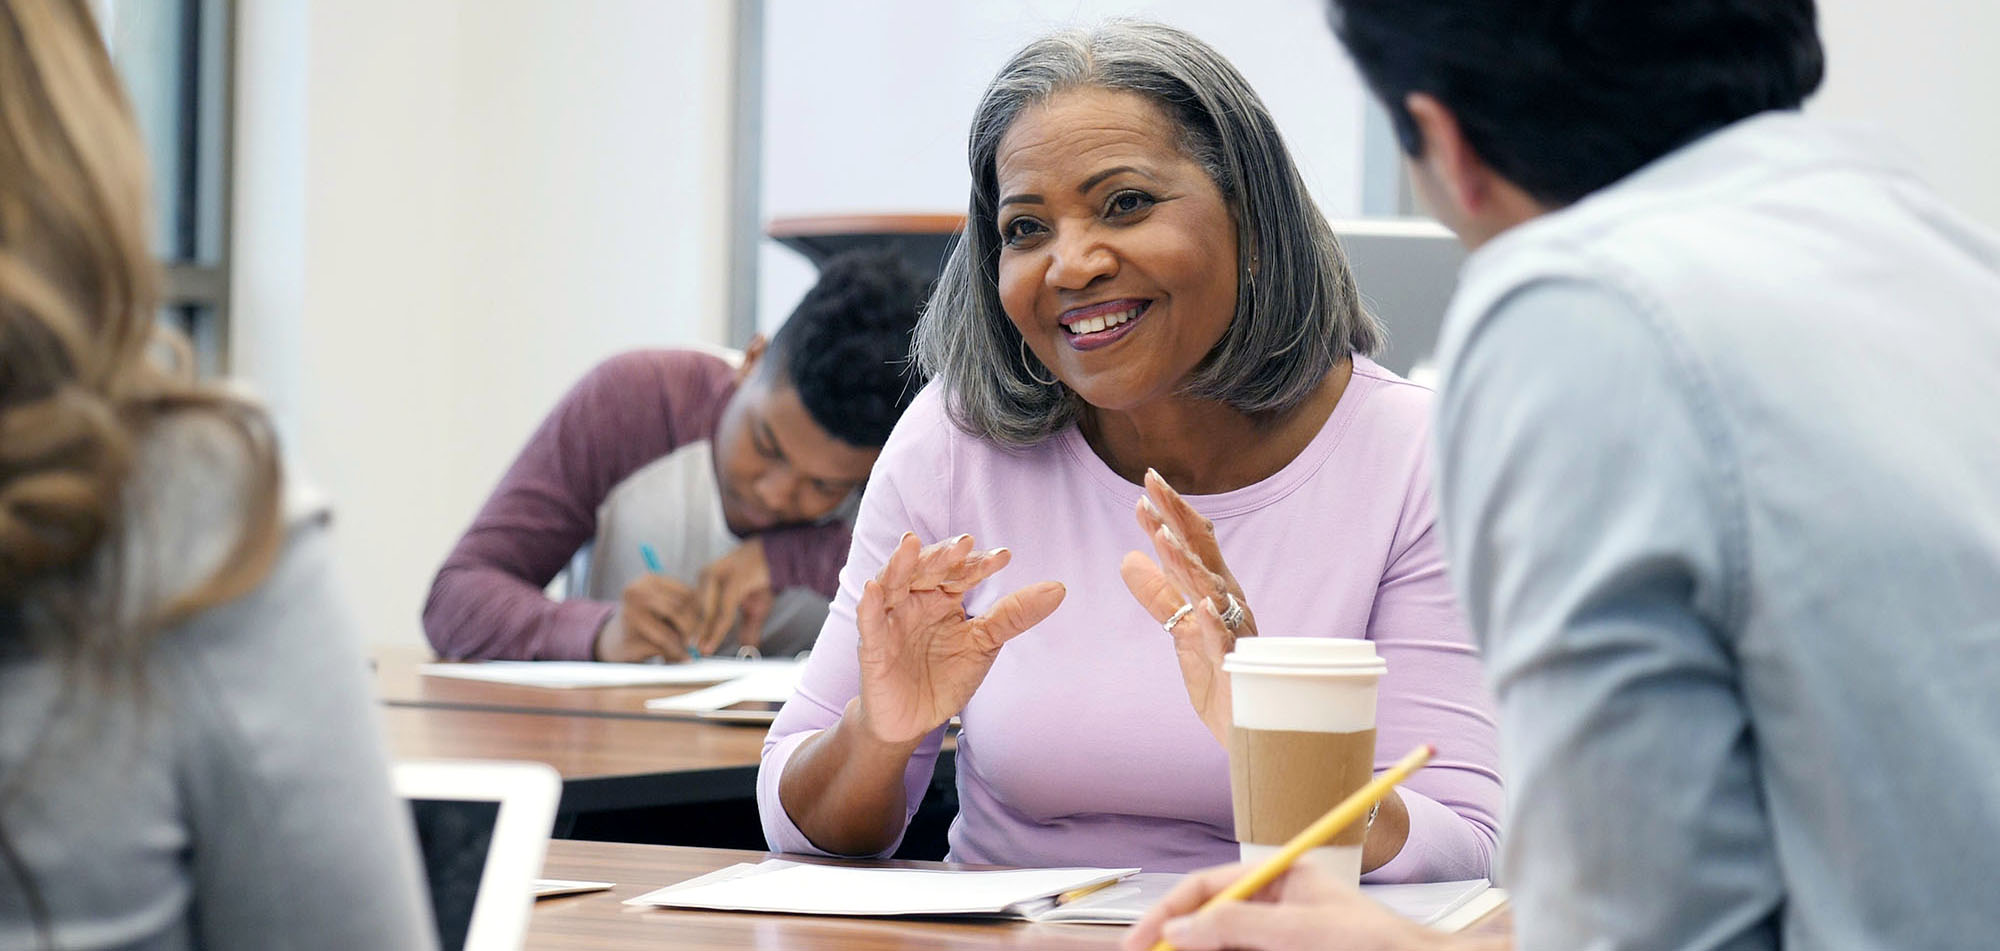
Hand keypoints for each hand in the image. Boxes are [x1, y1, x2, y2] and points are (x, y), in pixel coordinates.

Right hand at [595, 573, 701, 661]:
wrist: (613, 641)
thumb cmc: (647, 622)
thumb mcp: (663, 606)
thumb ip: (684, 607)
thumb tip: (710, 621)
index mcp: (649, 580)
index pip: (687, 593)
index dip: (701, 612)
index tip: (705, 626)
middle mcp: (637, 592)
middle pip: (681, 610)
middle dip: (693, 629)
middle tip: (696, 642)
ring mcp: (632, 614)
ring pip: (674, 628)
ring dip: (684, 644)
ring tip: (685, 651)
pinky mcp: (631, 637)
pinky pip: (664, 646)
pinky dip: (675, 654)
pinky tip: (676, 658)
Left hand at [693, 538, 774, 655]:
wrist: (779, 556)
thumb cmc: (763, 579)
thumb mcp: (754, 608)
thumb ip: (748, 628)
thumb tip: (748, 648)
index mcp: (706, 581)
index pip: (692, 607)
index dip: (691, 629)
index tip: (689, 648)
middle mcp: (707, 576)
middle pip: (695, 610)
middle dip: (694, 634)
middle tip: (691, 653)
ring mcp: (719, 576)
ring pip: (706, 610)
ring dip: (703, 633)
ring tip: (701, 651)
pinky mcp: (734, 580)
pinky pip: (723, 609)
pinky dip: (718, 628)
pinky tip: (713, 641)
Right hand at [855, 532, 1065, 744]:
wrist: (912, 721)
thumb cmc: (944, 676)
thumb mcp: (984, 644)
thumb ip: (1014, 615)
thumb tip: (1059, 588)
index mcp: (942, 597)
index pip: (961, 572)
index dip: (979, 563)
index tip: (1004, 557)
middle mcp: (915, 601)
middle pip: (926, 569)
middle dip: (943, 555)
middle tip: (965, 543)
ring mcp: (891, 621)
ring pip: (893, 584)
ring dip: (900, 564)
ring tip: (910, 543)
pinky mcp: (872, 647)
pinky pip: (869, 622)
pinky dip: (869, 605)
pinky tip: (873, 589)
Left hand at [1119, 468, 1256, 744]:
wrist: (1255, 731)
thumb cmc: (1223, 678)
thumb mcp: (1181, 630)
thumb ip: (1159, 595)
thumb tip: (1128, 558)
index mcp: (1215, 592)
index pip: (1191, 544)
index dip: (1169, 513)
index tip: (1145, 484)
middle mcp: (1228, 603)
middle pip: (1201, 551)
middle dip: (1177, 515)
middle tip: (1152, 482)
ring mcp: (1233, 631)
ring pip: (1208, 588)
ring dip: (1186, 559)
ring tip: (1162, 533)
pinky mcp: (1234, 665)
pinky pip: (1224, 639)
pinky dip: (1213, 618)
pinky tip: (1200, 600)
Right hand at [1123, 862, 1451, 950]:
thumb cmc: (1379, 944)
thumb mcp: (1302, 932)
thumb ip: (1239, 926)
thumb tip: (1180, 929)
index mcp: (1280, 877)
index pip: (1207, 887)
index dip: (1169, 912)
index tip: (1141, 940)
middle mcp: (1276, 906)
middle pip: (1209, 920)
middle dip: (1178, 941)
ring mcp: (1280, 936)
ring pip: (1222, 945)